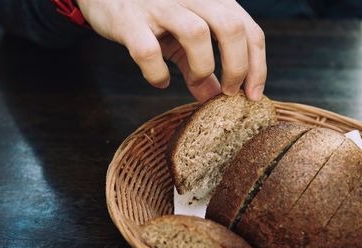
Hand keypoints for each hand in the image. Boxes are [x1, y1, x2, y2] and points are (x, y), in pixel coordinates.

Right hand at [77, 0, 265, 101]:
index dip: (257, 65)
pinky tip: (160, 81)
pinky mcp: (129, 21)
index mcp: (210, 0)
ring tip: (195, 83)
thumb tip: (214, 97)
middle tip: (229, 92)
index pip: (249, 29)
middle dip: (238, 67)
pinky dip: (157, 74)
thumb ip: (199, 65)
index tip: (253, 95)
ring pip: (196, 34)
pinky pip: (148, 52)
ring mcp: (159, 7)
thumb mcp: (181, 37)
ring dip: (203, 67)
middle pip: (231, 27)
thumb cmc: (151, 15)